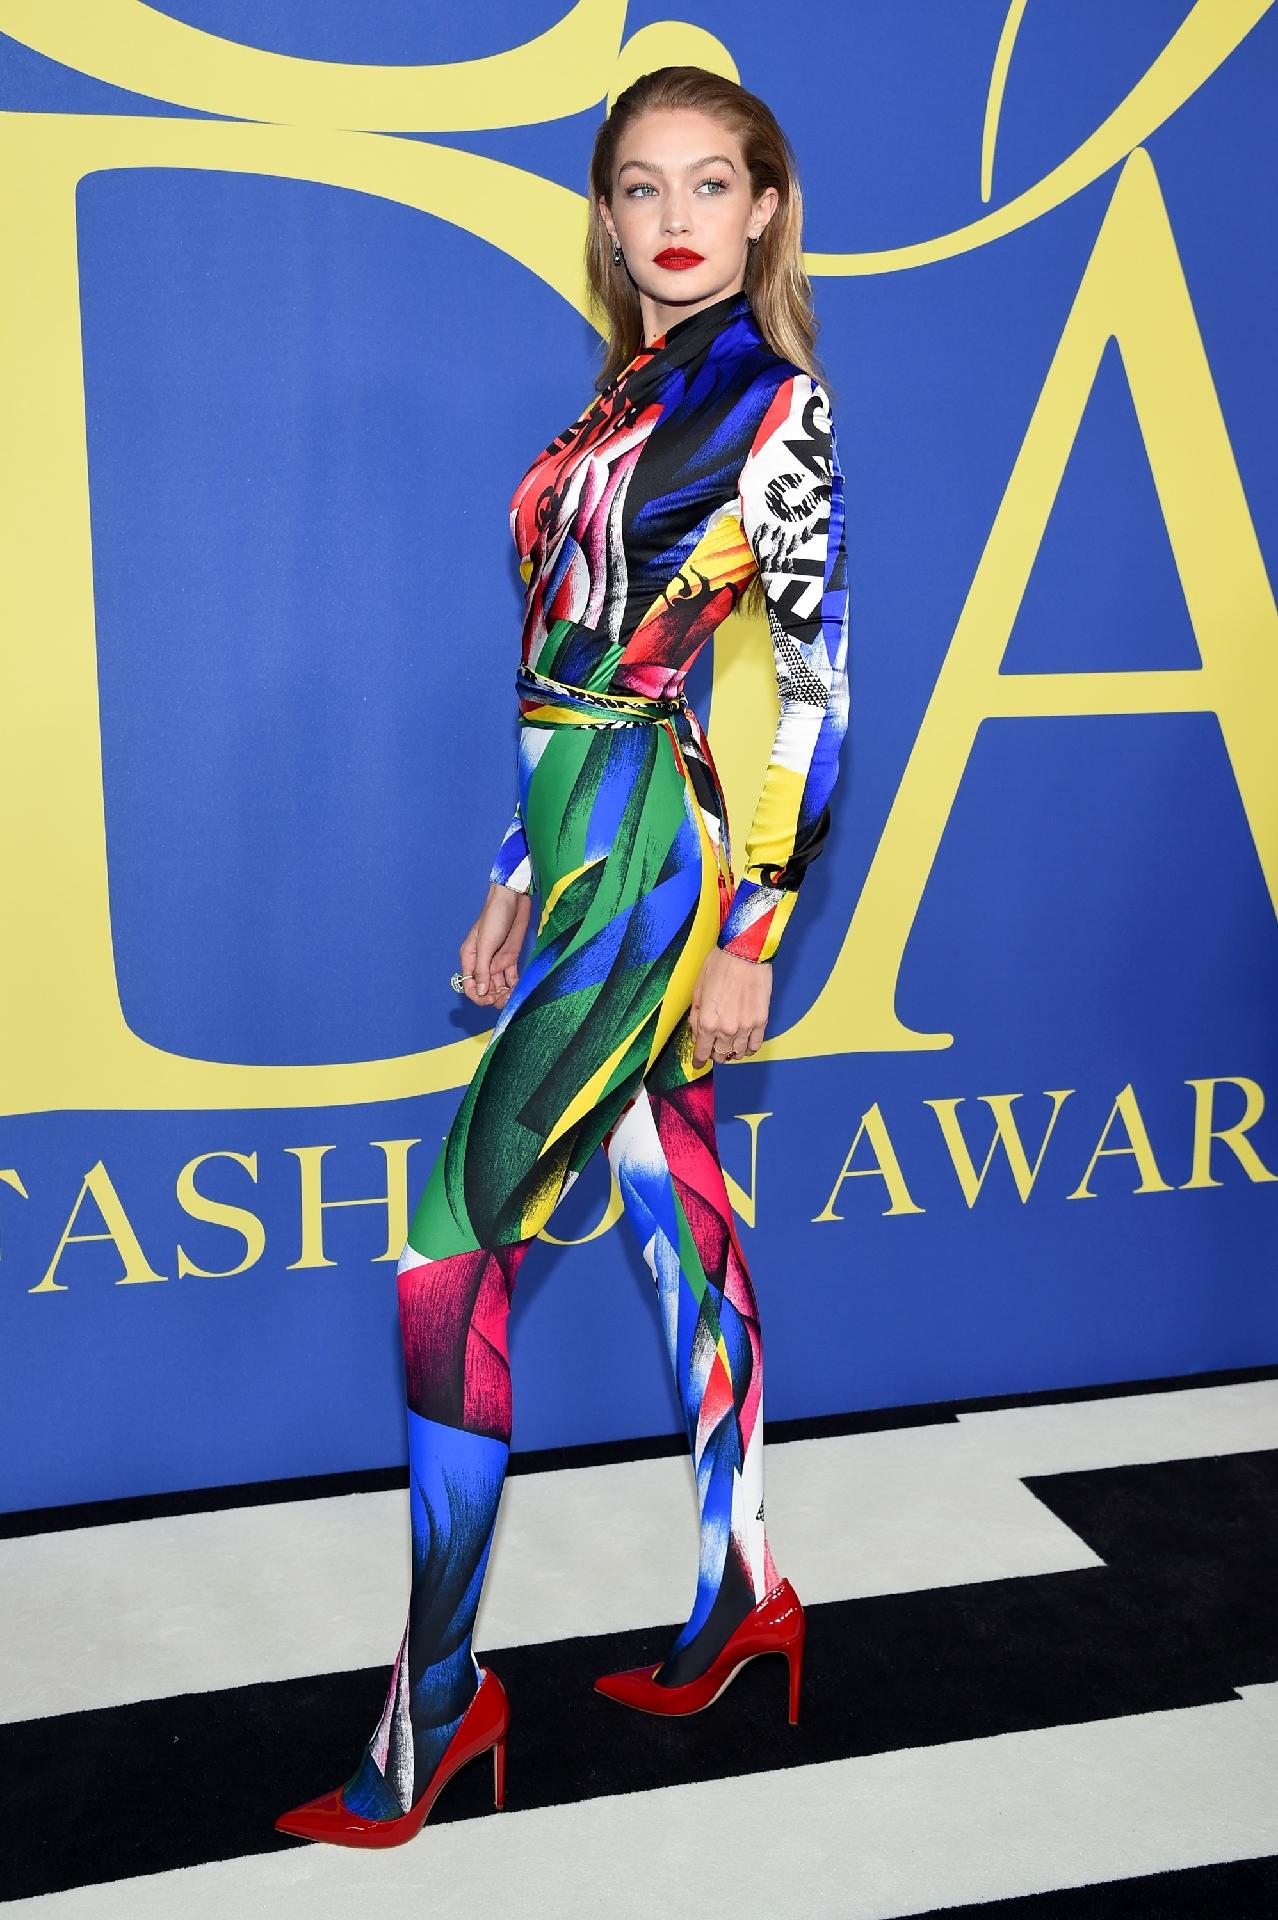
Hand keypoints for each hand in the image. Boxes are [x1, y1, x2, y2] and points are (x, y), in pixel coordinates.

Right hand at [459, 882, 532, 1009]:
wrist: (513, 900)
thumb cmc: (494, 917)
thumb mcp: (485, 944)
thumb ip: (482, 969)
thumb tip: (480, 991)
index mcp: (469, 958)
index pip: (469, 985)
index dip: (478, 996)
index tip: (489, 1000)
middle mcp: (482, 962)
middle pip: (485, 988)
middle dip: (493, 997)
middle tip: (505, 1000)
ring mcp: (497, 961)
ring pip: (498, 986)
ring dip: (504, 994)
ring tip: (512, 997)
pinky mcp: (511, 958)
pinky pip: (511, 978)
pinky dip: (514, 986)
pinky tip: (518, 990)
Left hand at [690, 947, 771, 1067]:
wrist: (745, 952)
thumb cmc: (720, 965)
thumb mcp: (698, 991)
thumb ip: (697, 1017)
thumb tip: (698, 1034)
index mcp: (708, 1022)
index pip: (702, 1052)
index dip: (699, 1060)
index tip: (699, 1063)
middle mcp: (727, 1029)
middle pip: (721, 1055)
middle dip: (715, 1054)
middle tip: (714, 1049)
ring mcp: (746, 1027)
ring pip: (738, 1053)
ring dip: (732, 1052)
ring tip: (730, 1047)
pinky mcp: (761, 1021)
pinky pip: (756, 1044)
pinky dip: (750, 1048)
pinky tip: (746, 1044)